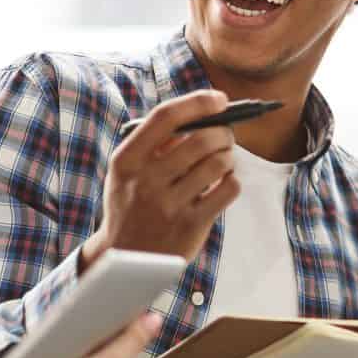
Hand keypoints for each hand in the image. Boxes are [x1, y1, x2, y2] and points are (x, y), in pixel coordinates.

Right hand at [81, 90, 238, 270]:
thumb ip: (154, 143)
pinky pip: (229, 189)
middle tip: (226, 136)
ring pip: (219, 163)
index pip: (165, 117)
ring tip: (223, 161)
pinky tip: (223, 184)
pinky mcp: (190, 225)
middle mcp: (145, 181)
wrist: (125, 258)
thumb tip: (203, 113)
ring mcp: (168, 205)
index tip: (219, 98)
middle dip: (223, 133)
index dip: (197, 102)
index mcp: (126, 160)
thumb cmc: (132, 205)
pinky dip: (232, 181)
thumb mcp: (127, 172)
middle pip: (201, 139)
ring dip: (229, 157)